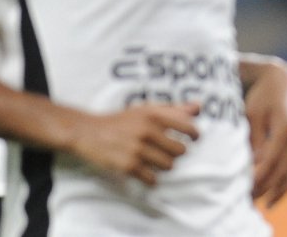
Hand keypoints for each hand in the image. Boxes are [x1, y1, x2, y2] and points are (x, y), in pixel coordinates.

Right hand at [68, 103, 199, 186]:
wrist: (88, 132)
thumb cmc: (122, 121)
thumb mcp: (146, 109)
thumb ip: (173, 109)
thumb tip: (199, 107)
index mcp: (154, 115)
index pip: (188, 126)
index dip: (194, 134)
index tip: (193, 139)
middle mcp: (148, 131)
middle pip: (180, 150)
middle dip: (176, 153)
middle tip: (168, 152)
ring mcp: (138, 149)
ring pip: (169, 165)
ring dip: (165, 165)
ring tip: (156, 161)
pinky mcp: (128, 166)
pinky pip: (152, 178)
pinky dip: (152, 178)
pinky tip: (147, 173)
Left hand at [244, 59, 286, 206]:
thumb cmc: (264, 97)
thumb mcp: (253, 114)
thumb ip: (254, 141)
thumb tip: (253, 166)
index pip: (271, 160)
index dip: (259, 177)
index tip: (245, 189)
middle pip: (283, 170)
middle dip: (266, 187)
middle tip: (248, 200)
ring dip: (281, 191)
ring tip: (265, 204)